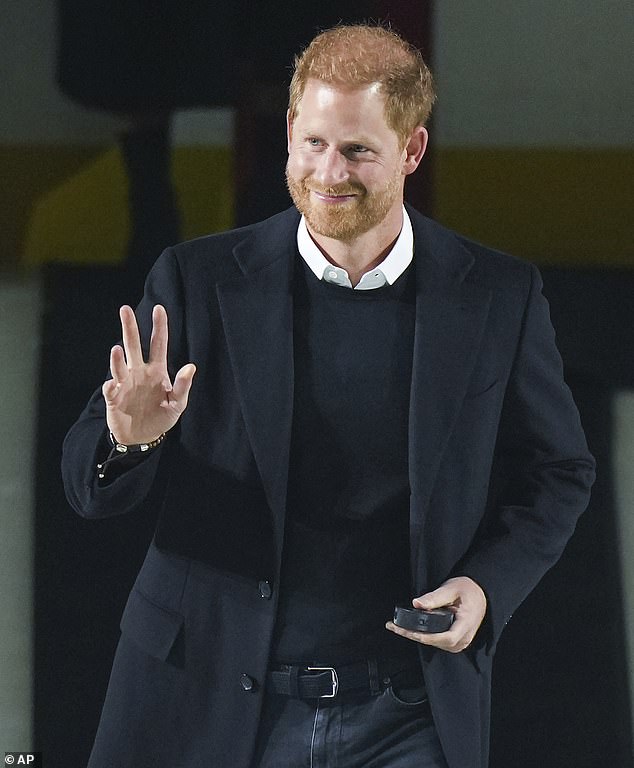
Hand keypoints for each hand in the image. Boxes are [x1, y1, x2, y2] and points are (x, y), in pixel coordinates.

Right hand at [102, 304, 195, 444]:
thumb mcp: (177, 403)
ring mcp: (125, 384)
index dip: (159, 327)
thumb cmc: (161, 417)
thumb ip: (183, 385)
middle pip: (133, 346)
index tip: (159, 309)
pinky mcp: (114, 398)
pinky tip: (113, 385)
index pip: (158, 344)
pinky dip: (111, 386)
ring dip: (118, 359)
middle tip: (125, 309)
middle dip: (130, 328)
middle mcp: (139, 372)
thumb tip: (191, 366)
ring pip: (120, 366)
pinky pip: (111, 389)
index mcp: (156, 371)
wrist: (143, 437)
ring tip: (117, 349)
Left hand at [386, 576, 486, 652]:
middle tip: (394, 626)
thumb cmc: (468, 590)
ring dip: (416, 636)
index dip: (427, 637)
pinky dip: (423, 636)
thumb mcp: (451, 588)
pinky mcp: (455, 641)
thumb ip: (434, 597)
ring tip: (397, 627)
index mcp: (466, 624)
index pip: (446, 637)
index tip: (411, 632)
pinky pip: (438, 642)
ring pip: (436, 644)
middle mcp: (464, 637)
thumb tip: (416, 603)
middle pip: (437, 643)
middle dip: (414, 635)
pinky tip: (410, 629)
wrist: (481, 594)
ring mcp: (461, 641)